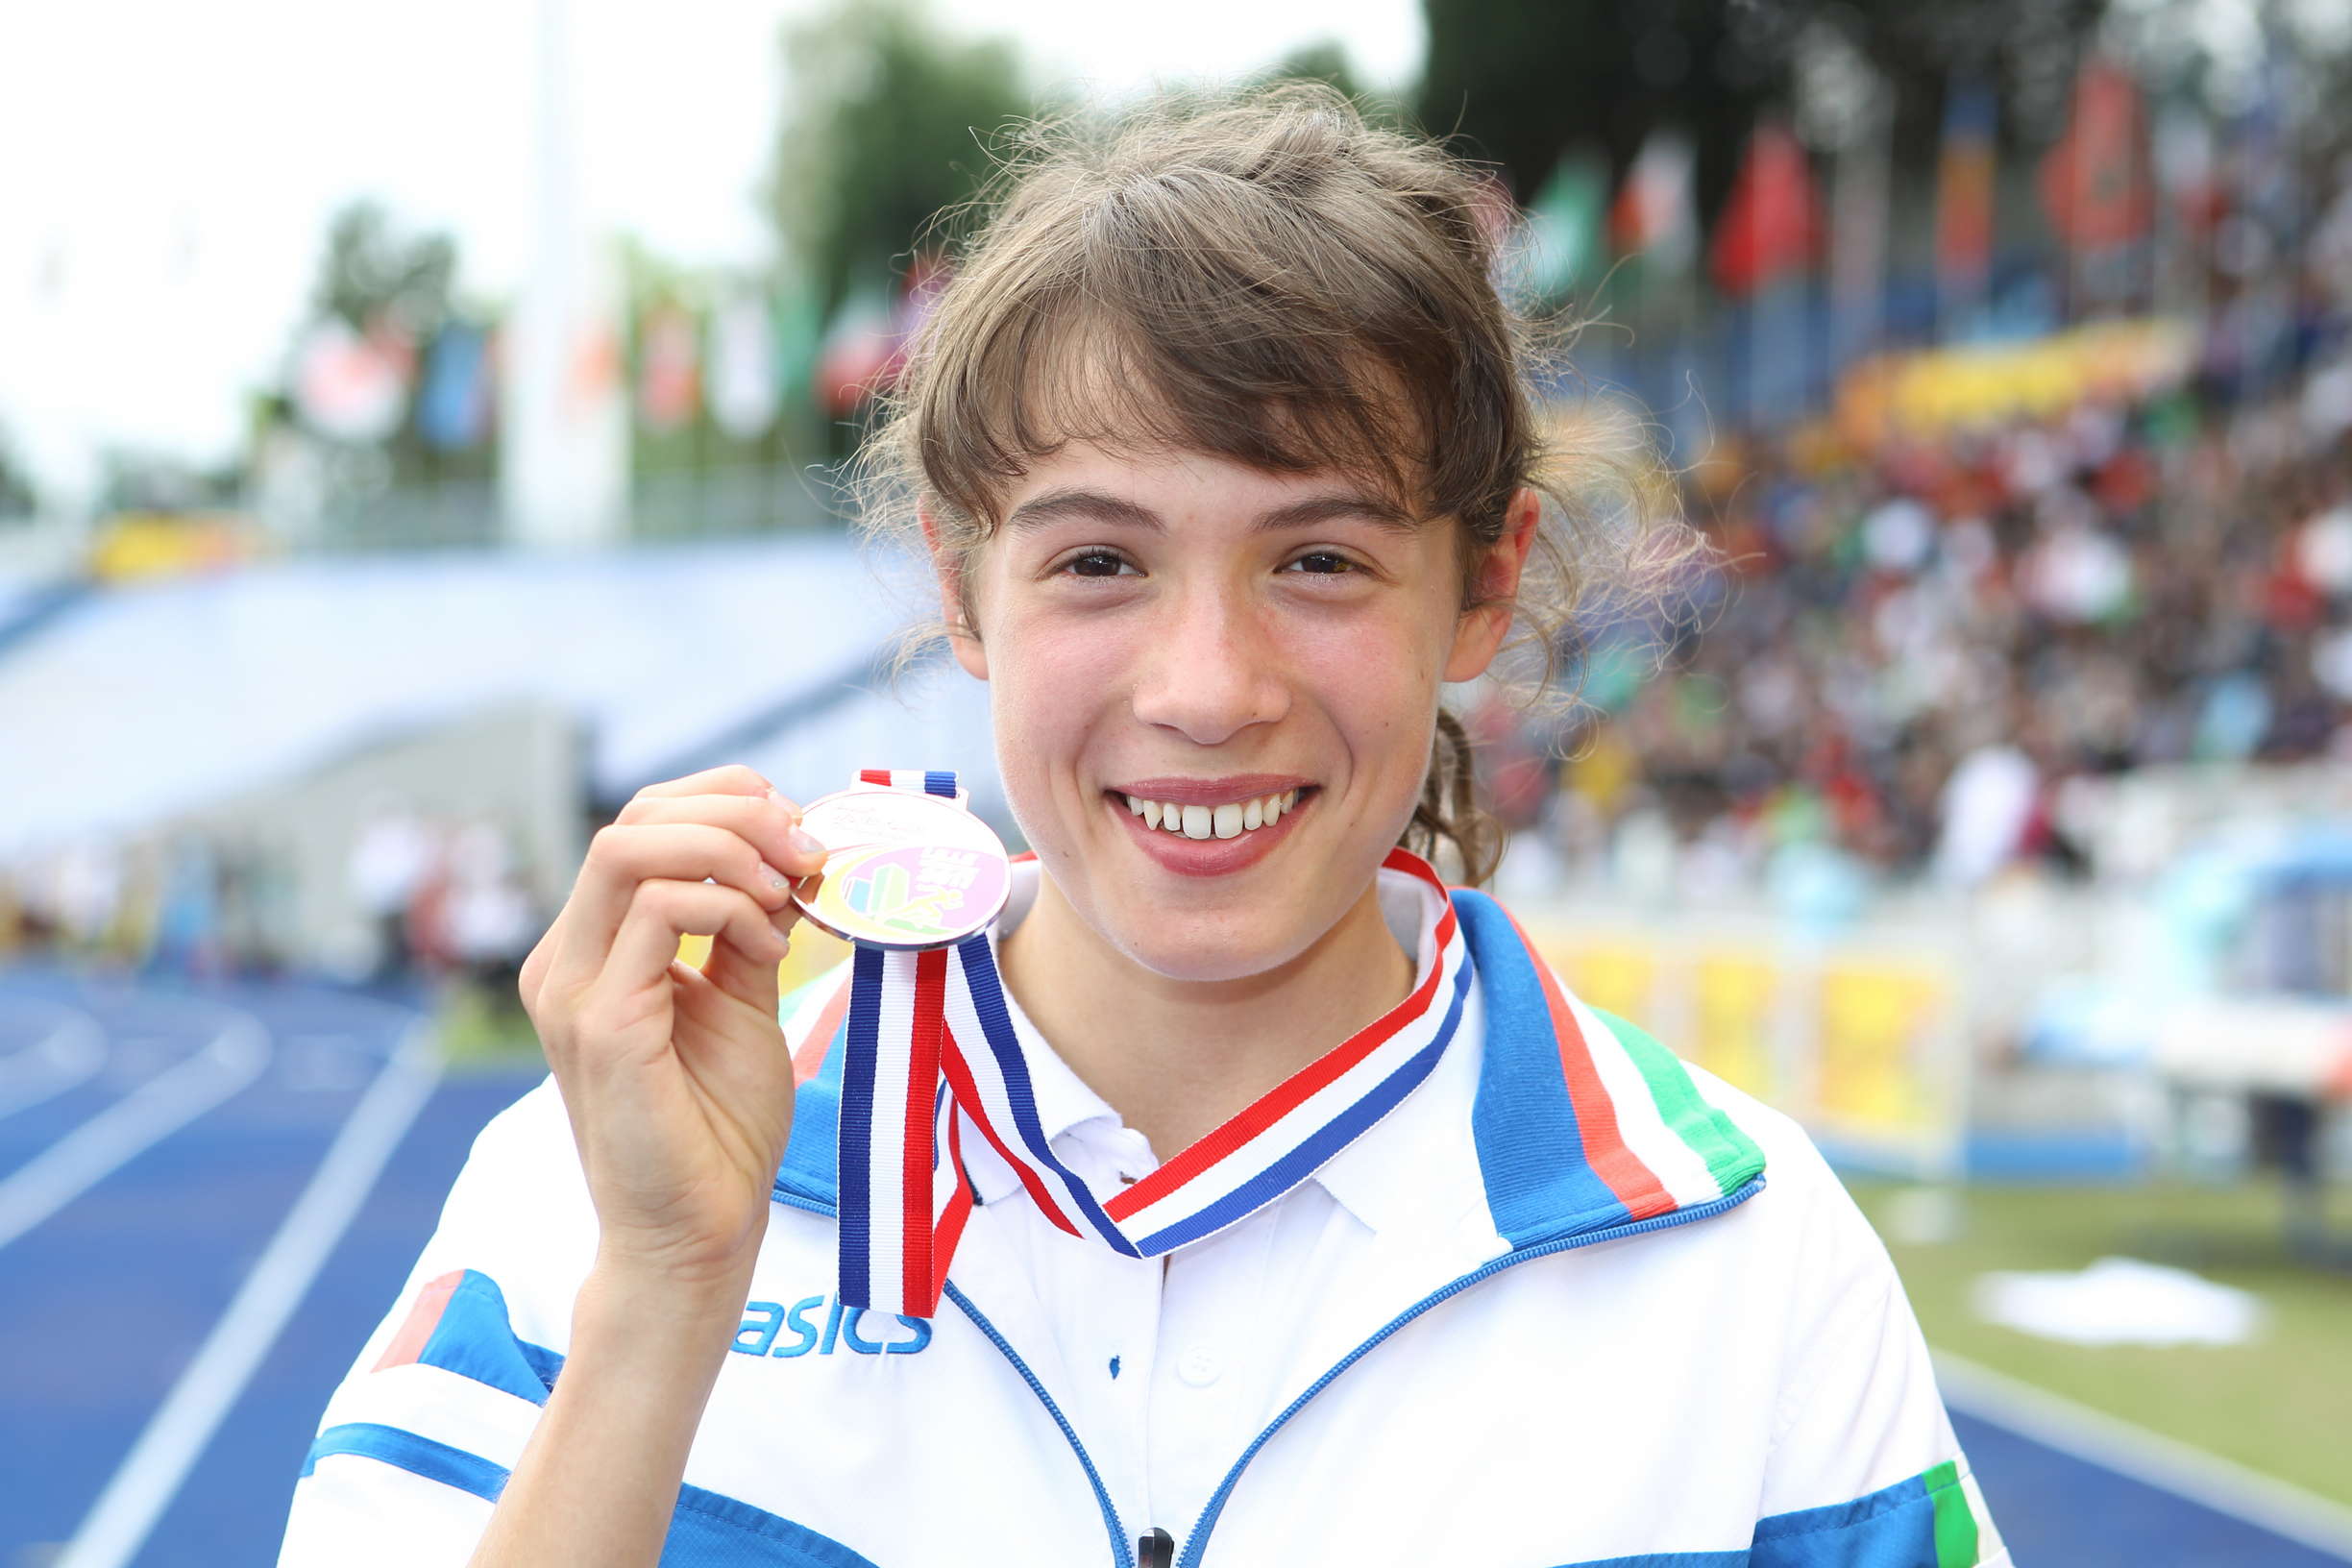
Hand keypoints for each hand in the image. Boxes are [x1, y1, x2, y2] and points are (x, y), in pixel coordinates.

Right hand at [518, 765, 826, 1286]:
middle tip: (807, 851)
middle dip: (736, 813)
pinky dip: (729, 907)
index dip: (727, 804)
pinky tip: (770, 948)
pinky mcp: (601, 1023)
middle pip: (633, 818)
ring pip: (631, 847)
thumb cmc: (718, 1128)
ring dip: (733, 851)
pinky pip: (658, 911)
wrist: (699, 1231)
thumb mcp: (743, 1000)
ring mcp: (571, 989)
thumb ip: (750, 926)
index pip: (642, 823)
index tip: (802, 837)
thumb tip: (790, 855)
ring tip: (791, 895)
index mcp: (592, 949)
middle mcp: (565, 960)